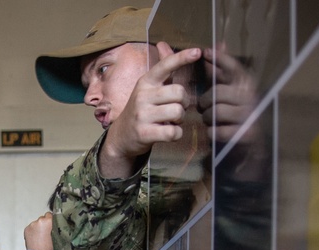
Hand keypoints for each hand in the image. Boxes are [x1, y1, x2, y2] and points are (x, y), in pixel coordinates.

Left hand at [24, 213, 54, 249]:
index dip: (51, 220)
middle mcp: (39, 221)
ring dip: (38, 227)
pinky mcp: (26, 229)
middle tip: (46, 232)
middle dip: (44, 223)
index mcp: (48, 221)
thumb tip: (55, 222)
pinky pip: (31, 227)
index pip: (50, 214)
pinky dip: (33, 231)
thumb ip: (55, 226)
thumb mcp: (57, 235)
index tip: (52, 225)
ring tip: (40, 236)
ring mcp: (31, 225)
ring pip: (36, 223)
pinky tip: (35, 238)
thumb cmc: (49, 247)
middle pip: (43, 218)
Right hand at [99, 43, 202, 178]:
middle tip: (175, 109)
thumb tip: (163, 44)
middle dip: (184, 103)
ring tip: (170, 121)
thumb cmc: (141, 110)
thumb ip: (161, 69)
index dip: (182, 58)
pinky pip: (173, 132)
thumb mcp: (147, 88)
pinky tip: (168, 132)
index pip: (165, 65)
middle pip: (179, 92)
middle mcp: (142, 96)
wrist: (120, 137)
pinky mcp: (144, 134)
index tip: (197, 51)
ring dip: (180, 119)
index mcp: (146, 82)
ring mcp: (142, 115)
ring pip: (178, 112)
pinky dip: (176, 134)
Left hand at [198, 45, 255, 144]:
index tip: (205, 52)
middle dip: (205, 101)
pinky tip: (214, 131)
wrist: (247, 142)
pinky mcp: (246, 133)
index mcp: (246, 82)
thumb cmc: (231, 111)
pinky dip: (212, 132)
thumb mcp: (225, 88)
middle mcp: (251, 95)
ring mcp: (250, 114)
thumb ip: (218, 69)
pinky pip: (219, 130)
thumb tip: (218, 43)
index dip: (219, 58)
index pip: (233, 66)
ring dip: (207, 117)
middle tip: (202, 106)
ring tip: (209, 119)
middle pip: (218, 92)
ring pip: (217, 111)